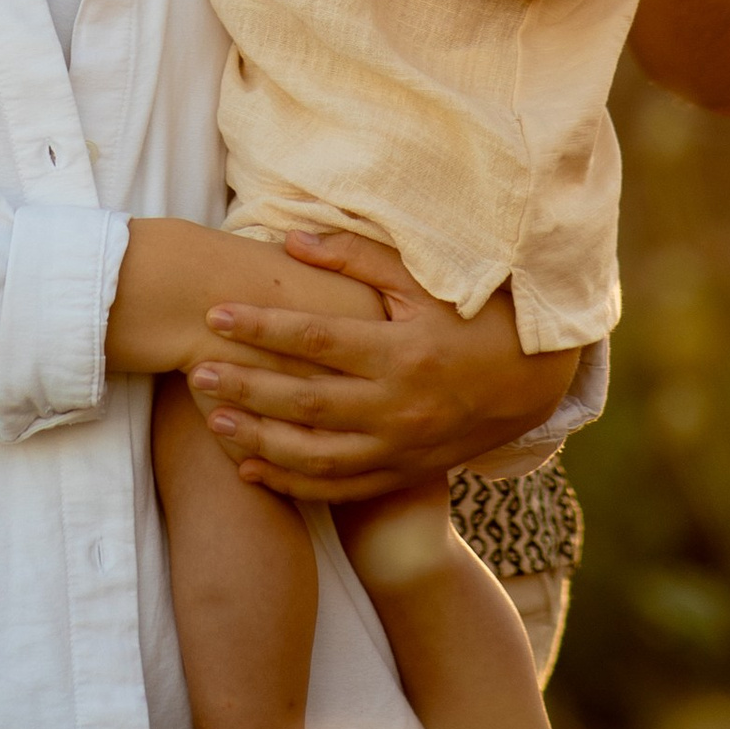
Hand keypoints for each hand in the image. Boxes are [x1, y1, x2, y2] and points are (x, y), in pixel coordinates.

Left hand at [187, 229, 576, 502]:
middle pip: (307, 401)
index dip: (263, 326)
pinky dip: (292, 484)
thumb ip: (358, 258)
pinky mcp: (402, 473)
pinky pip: (339, 488)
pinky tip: (250, 471)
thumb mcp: (425, 281)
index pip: (318, 339)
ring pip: (317, 454)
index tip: (216, 314)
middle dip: (248, 386)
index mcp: (403, 351)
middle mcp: (399, 406)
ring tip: (213, 419)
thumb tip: (291, 239)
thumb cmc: (474, 317)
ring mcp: (400, 448)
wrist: (532, 382)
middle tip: (197, 370)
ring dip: (260, 440)